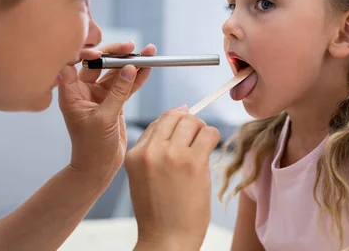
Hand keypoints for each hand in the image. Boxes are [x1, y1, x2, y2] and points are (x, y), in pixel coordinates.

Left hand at [58, 41, 155, 180]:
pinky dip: (137, 77)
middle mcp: (83, 91)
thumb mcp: (104, 118)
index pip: (76, 63)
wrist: (97, 168)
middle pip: (100, 64)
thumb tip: (130, 69)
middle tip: (132, 48)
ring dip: (132, 64)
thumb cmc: (91, 148)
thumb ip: (118, 93)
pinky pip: (126, 86)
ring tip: (149, 53)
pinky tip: (148, 68)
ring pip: (116, 74)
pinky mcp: (113, 102)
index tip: (103, 52)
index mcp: (72, 92)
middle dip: (117, 54)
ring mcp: (99, 96)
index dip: (88, 53)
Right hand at [126, 108, 219, 250]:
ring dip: (202, 131)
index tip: (184, 137)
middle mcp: (150, 151)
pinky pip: (209, 133)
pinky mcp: (193, 163)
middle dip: (189, 123)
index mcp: (134, 154)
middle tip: (196, 140)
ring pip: (193, 121)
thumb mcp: (144, 176)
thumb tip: (181, 111)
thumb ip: (155, 148)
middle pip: (175, 116)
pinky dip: (213, 138)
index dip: (174, 126)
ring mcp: (171, 155)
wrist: (166, 241)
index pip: (157, 122)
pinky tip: (209, 153)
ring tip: (202, 148)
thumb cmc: (159, 211)